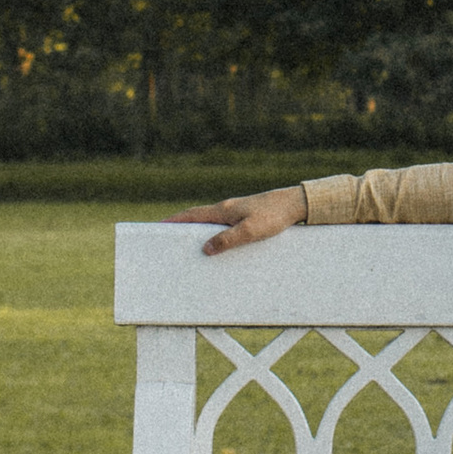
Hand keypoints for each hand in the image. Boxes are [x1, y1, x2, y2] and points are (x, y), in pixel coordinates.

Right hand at [169, 185, 308, 252]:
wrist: (294, 204)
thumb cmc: (273, 216)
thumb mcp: (250, 231)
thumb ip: (227, 240)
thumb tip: (205, 249)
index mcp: (223, 210)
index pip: (192, 215)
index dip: (174, 220)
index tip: (158, 225)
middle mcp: (226, 209)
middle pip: (197, 218)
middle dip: (182, 228)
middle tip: (168, 240)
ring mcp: (236, 213)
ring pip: (211, 223)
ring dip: (198, 232)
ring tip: (190, 247)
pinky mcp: (246, 217)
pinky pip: (223, 227)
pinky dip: (214, 234)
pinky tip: (218, 245)